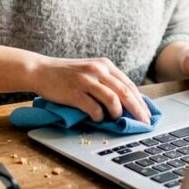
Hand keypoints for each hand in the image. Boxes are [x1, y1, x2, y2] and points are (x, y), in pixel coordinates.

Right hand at [28, 56, 149, 123]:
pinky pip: (94, 108)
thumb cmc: (66, 74)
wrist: (41, 70)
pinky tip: (97, 118)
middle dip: (137, 110)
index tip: (147, 114)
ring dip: (117, 113)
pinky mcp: (75, 92)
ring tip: (115, 120)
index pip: (128, 84)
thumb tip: (126, 102)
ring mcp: (86, 80)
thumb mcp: (89, 71)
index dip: (140, 101)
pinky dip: (99, 117)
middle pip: (125, 92)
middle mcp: (98, 70)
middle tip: (144, 123)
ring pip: (113, 99)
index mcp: (104, 65)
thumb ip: (106, 82)